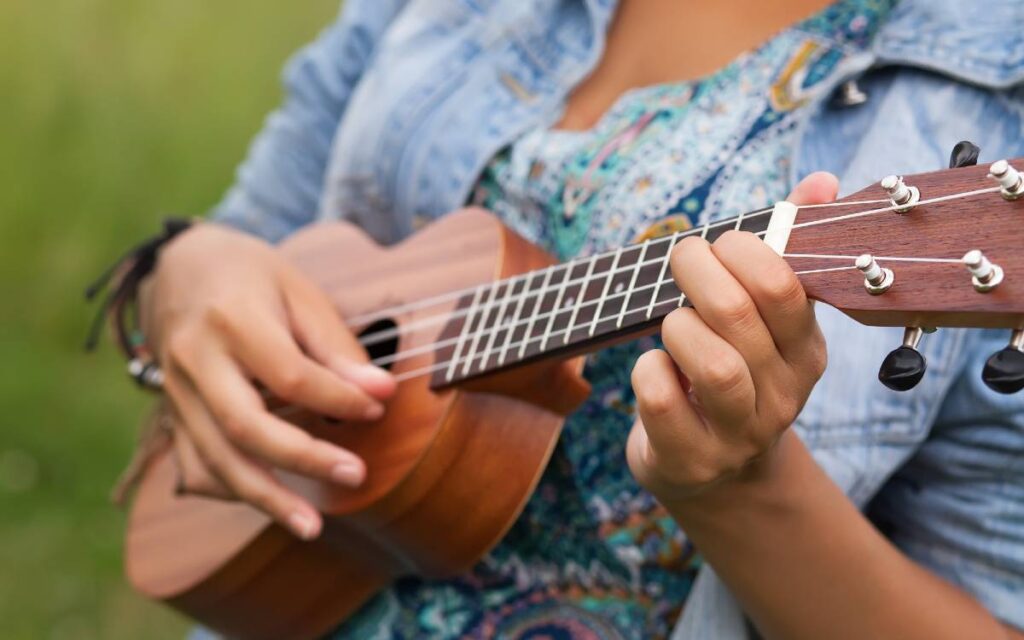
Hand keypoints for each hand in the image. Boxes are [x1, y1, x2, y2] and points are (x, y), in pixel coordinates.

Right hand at [141, 223, 395, 538]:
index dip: (337, 397)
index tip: (377, 408)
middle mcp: (194, 360)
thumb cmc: (250, 276)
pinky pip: (196, 466)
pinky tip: (269, 504)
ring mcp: (175, 392)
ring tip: (312, 526)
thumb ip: (336, 345)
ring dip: (265, 498)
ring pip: (215, 458)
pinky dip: (232, 490)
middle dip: (303, 459)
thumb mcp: (298, 291)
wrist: (178, 267)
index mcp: (230, 319)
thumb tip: (380, 393)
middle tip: (356, 476)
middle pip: (245, 426)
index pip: (289, 374)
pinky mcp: (172, 415)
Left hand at [627, 173, 834, 501]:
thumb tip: (823, 182)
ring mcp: (738, 434)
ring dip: (678, 327)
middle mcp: (782, 396)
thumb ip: (787, 250)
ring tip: (673, 323)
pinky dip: (648, 369)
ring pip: (713, 366)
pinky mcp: (691, 459)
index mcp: (807, 352)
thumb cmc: (733, 372)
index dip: (743, 250)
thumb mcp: (764, 322)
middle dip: (698, 272)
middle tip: (681, 257)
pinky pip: (662, 401)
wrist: (711, 471)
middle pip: (739, 317)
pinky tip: (654, 367)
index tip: (718, 243)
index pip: (786, 288)